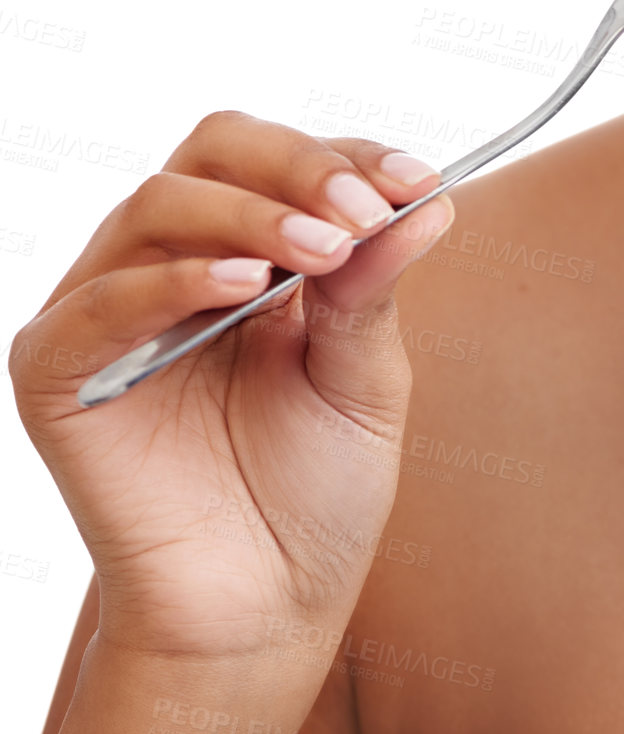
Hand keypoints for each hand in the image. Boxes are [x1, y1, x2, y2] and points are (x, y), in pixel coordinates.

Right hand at [10, 111, 453, 665]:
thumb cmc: (315, 494)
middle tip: (360, 212)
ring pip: (156, 206)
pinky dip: (171, 279)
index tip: (415, 180)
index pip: (282, 163)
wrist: (264, 606)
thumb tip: (427, 199)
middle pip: (211, 155)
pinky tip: (241, 287)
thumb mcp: (364, 380)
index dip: (345, 159)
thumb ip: (376, 288)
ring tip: (320, 251)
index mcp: (251, 256)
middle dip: (296, 169)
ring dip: (249, 216)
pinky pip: (101, 300)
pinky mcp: (57, 371)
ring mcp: (111, 314)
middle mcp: (175, 267)